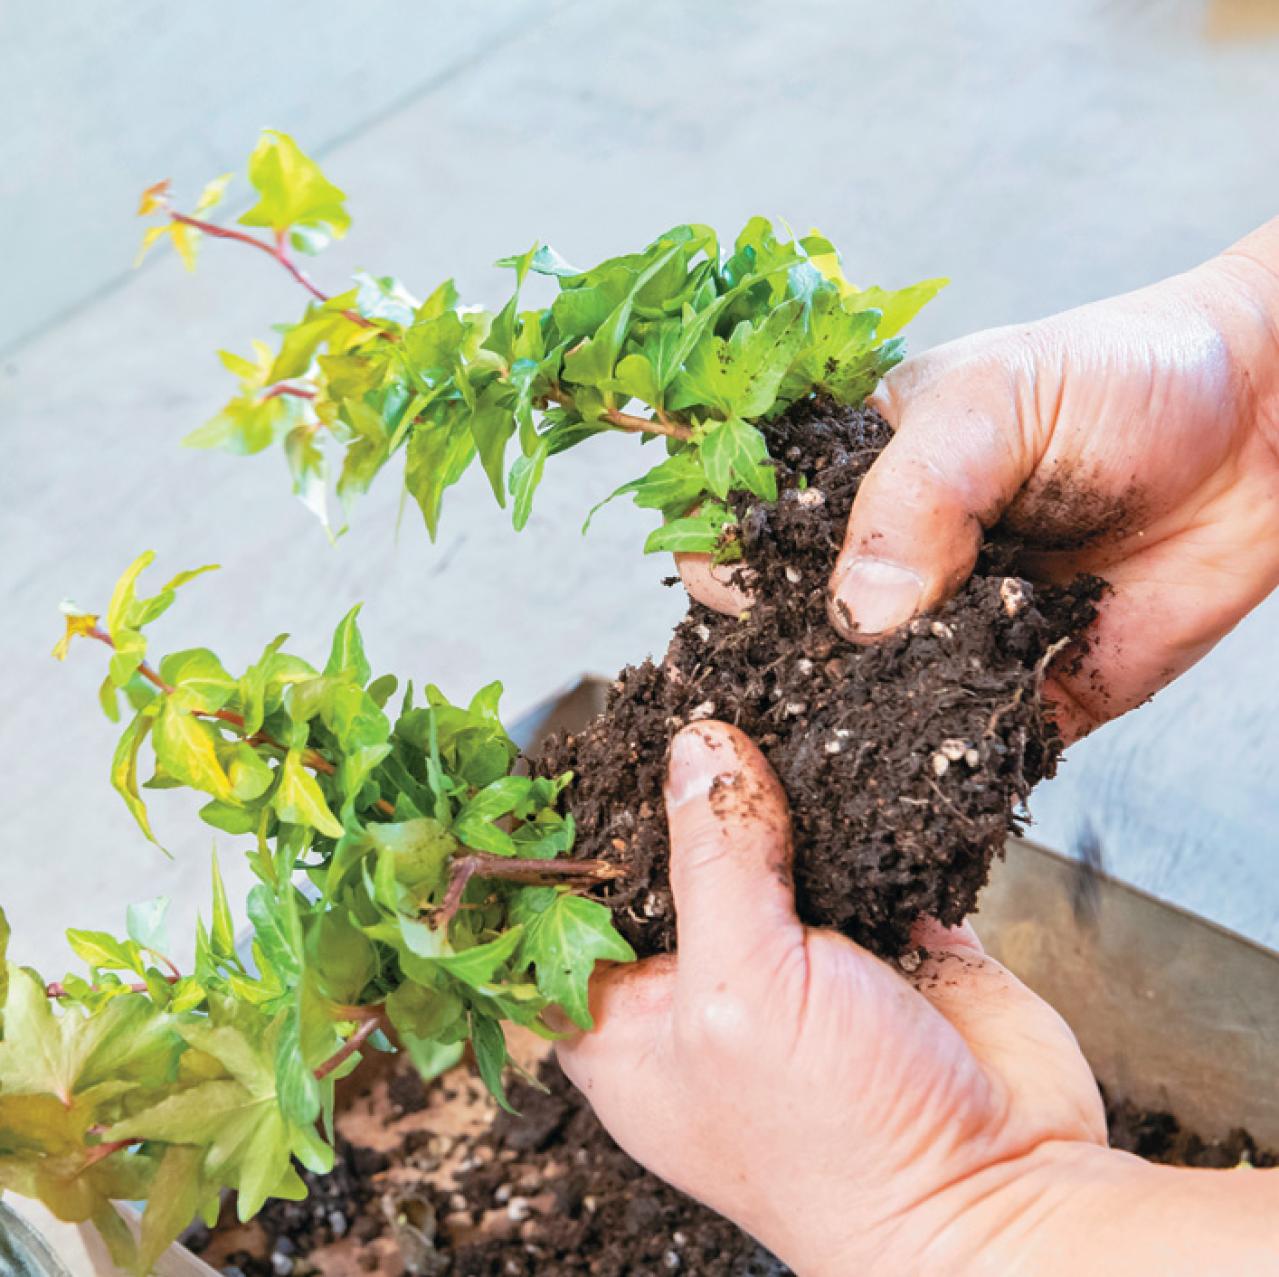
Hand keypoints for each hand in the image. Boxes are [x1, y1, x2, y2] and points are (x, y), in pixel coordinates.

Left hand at [557, 720, 1278, 1274]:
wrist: (1004, 1192)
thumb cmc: (841, 1142)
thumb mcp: (742, 992)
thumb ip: (714, 858)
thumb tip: (697, 746)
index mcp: (632, 1019)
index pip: (564, 913)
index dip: (565, 837)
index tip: (576, 750)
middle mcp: (707, 980)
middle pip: (667, 858)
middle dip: (678, 787)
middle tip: (678, 699)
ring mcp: (795, 953)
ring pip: (764, 838)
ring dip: (770, 779)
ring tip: (758, 694)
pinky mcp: (877, 929)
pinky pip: (853, 840)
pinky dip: (852, 795)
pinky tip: (843, 736)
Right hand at [681, 220, 1278, 739]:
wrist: (1265, 429)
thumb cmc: (1118, 376)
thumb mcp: (992, 401)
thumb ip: (912, 499)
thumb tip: (856, 614)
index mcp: (850, 481)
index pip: (748, 533)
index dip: (725, 568)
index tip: (732, 603)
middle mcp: (886, 567)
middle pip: (793, 635)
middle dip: (777, 671)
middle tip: (775, 700)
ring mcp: (943, 637)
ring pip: (865, 705)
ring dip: (851, 733)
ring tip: (836, 755)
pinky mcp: (1012, 694)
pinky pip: (959, 748)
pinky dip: (939, 773)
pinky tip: (916, 787)